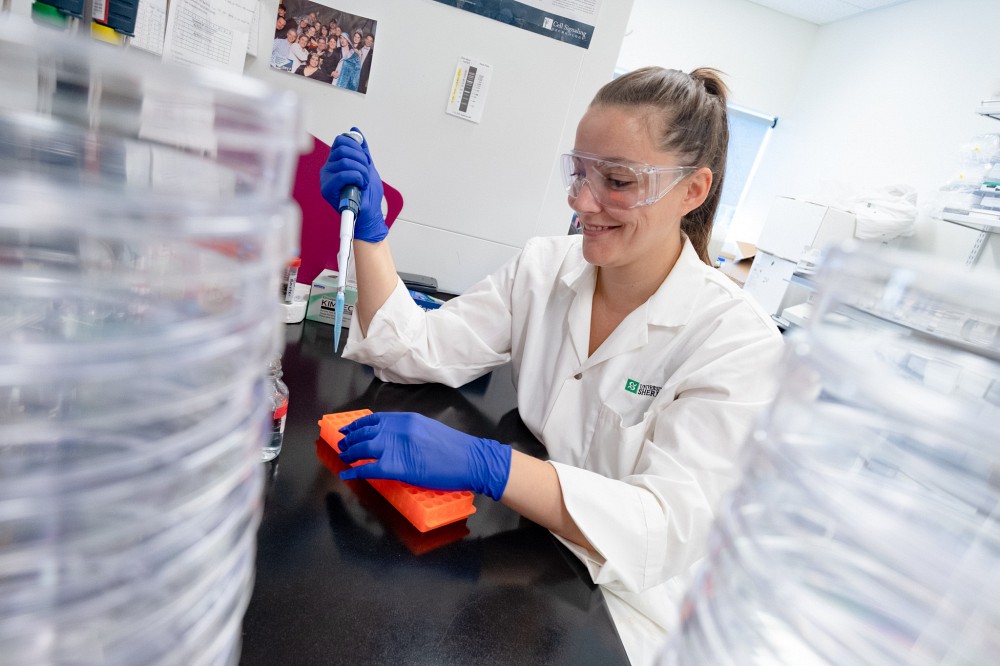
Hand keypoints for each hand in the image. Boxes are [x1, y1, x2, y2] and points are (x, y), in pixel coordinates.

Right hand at [319, 127, 387, 242]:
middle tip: (366, 173)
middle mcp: (328, 168)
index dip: (356, 146)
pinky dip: (357, 178)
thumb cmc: (368, 195)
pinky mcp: (327, 189)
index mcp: (335, 161)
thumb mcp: (368, 167)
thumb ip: (361, 150)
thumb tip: (355, 130)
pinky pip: (342, 174)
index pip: (341, 141)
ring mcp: (326, 178)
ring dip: (361, 171)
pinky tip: (360, 185)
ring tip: (364, 181)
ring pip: (344, 161)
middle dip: (361, 159)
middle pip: (343, 148)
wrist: (371, 214)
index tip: (365, 160)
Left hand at [338, 412, 511, 500]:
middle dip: (350, 438)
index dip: (358, 424)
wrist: (470, 460)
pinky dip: (354, 471)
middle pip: (365, 432)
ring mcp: (397, 447)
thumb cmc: (455, 448)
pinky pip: (368, 468)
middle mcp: (398, 429)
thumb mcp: (429, 429)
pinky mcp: (397, 467)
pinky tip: (346, 474)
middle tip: (341, 444)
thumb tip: (394, 438)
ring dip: (350, 452)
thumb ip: (410, 431)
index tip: (349, 428)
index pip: (375, 419)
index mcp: (407, 419)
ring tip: (343, 456)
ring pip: (363, 448)